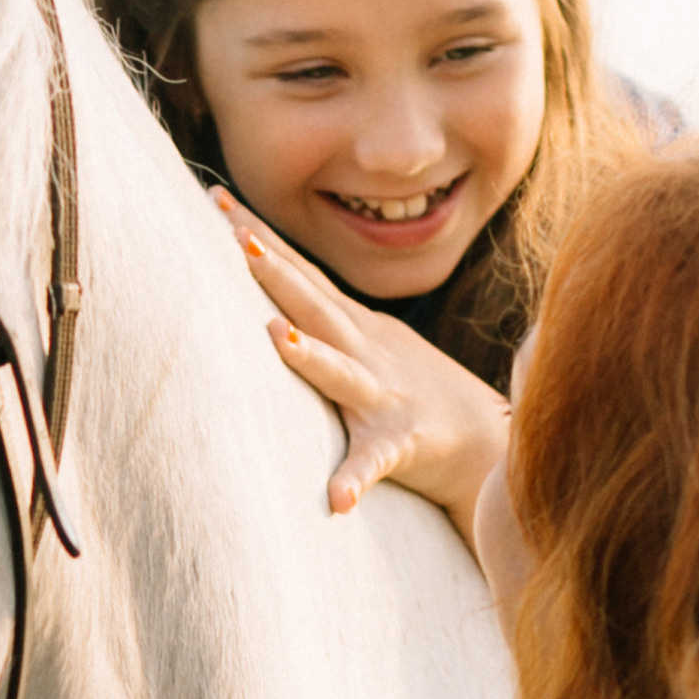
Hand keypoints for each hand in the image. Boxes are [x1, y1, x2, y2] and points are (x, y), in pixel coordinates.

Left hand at [217, 193, 508, 545]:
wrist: (482, 438)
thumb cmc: (407, 391)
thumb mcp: (363, 342)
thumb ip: (318, 315)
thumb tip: (263, 285)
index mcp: (351, 327)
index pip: (300, 272)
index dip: (260, 237)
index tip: (217, 199)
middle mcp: (363, 352)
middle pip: (313, 304)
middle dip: (275, 271)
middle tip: (235, 238)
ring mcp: (382, 396)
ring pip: (340, 373)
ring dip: (309, 356)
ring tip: (276, 338)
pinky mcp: (400, 444)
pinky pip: (374, 463)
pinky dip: (354, 478)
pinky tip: (337, 499)